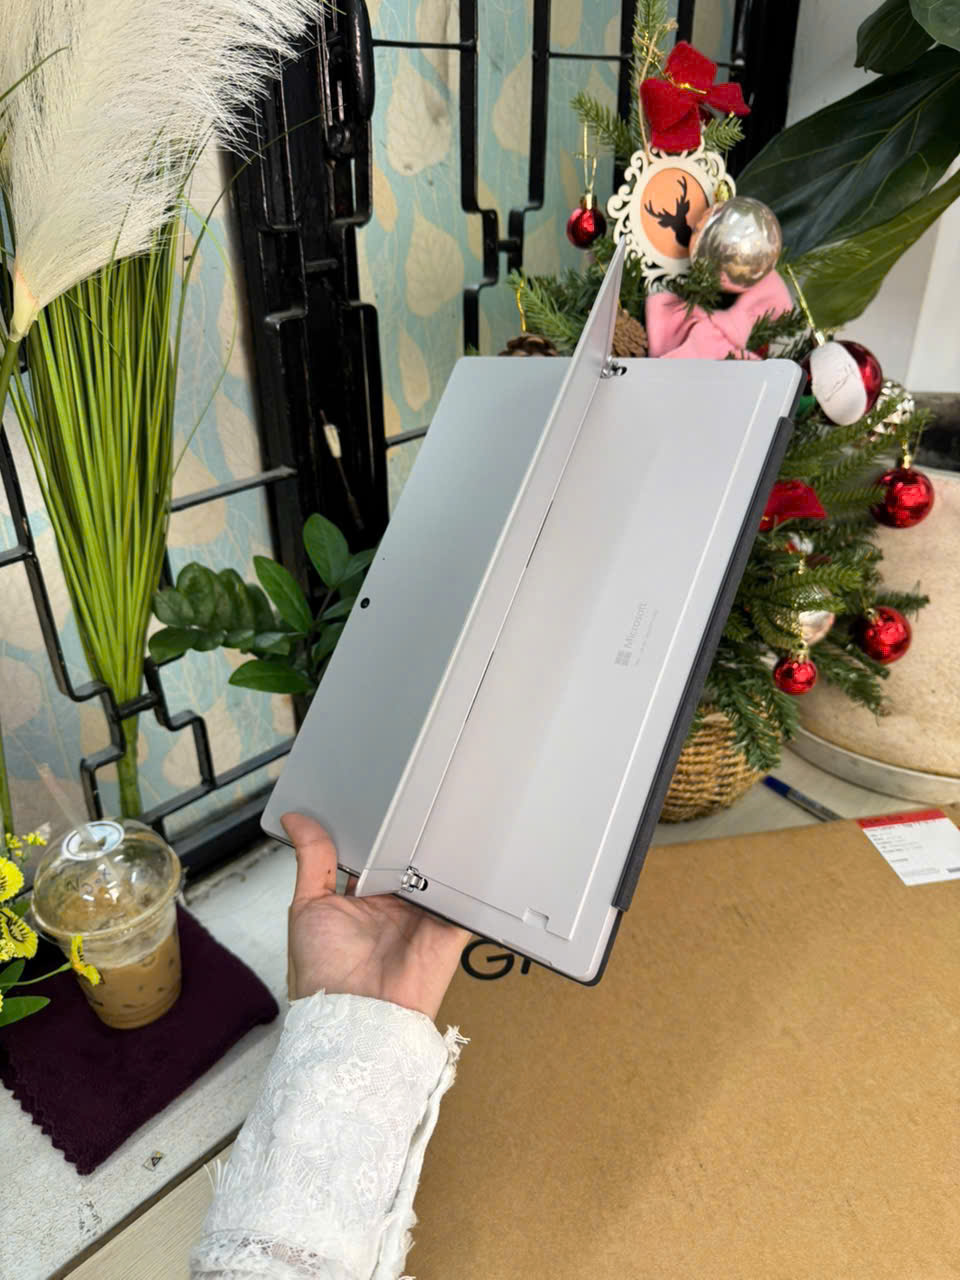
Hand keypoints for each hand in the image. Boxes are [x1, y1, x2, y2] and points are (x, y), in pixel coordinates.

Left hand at [282, 813, 469, 1020]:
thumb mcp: (308, 907)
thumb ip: (312, 860)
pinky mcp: (450, 926)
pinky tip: (466, 847)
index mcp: (363, 898)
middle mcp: (395, 905)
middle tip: (412, 794)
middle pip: (409, 858)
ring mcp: (424, 914)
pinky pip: (466, 896)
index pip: (375, 854)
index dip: (377, 829)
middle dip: (411, 832)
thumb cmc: (323, 976)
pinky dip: (469, 875)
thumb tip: (296, 819)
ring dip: (440, 848)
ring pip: (438, 870)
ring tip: (440, 810)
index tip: (380, 795)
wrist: (355, 1017)